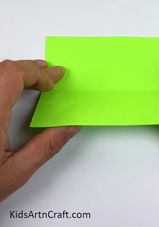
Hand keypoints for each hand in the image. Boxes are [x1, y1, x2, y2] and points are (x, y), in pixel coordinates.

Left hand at [0, 60, 79, 201]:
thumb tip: (69, 128)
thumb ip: (46, 147)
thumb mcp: (14, 172)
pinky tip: (15, 86)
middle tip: (51, 74)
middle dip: (31, 69)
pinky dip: (6, 79)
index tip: (53, 83)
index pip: (12, 75)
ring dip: (18, 72)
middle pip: (3, 70)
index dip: (37, 74)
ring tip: (37, 74)